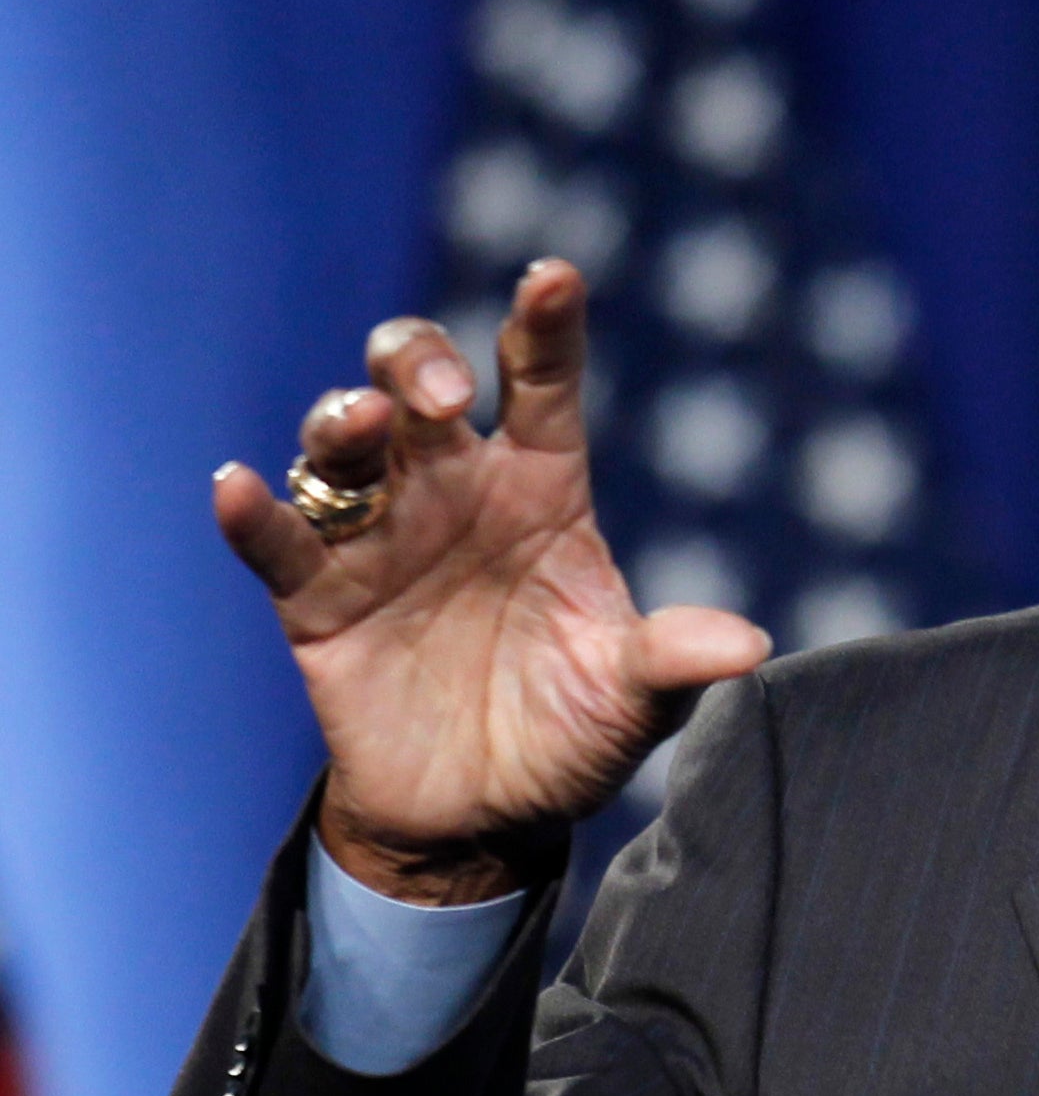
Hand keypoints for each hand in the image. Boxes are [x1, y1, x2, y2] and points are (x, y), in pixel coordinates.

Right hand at [214, 260, 770, 903]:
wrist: (487, 819)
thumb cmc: (570, 733)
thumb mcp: (636, 702)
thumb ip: (676, 663)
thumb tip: (748, 648)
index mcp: (541, 490)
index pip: (542, 387)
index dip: (544, 328)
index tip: (553, 276)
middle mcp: (454, 492)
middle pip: (419, 385)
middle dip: (416, 362)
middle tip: (435, 393)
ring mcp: (379, 538)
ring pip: (340, 444)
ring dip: (341, 419)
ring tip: (361, 421)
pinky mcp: (316, 599)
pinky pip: (273, 541)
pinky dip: (250, 511)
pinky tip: (233, 485)